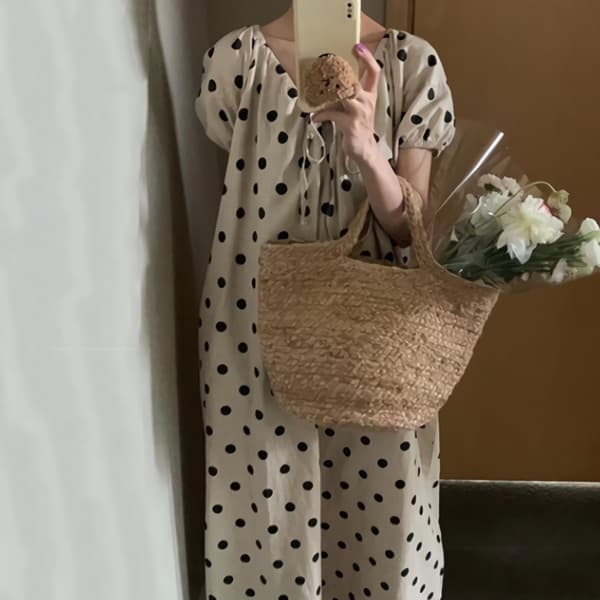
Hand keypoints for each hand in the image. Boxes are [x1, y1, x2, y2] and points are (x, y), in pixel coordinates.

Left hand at [312, 42, 380, 164]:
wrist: (363, 149)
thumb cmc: (355, 126)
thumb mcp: (352, 106)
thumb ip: (344, 94)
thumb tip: (326, 82)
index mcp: (369, 94)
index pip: (374, 72)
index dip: (367, 58)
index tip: (357, 46)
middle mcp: (367, 101)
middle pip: (357, 80)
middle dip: (341, 73)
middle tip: (327, 66)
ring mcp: (360, 112)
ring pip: (345, 95)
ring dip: (329, 93)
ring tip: (317, 91)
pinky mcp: (350, 124)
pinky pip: (333, 114)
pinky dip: (321, 115)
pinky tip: (314, 117)